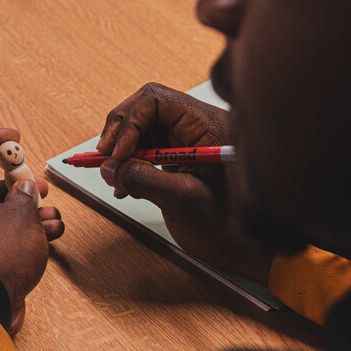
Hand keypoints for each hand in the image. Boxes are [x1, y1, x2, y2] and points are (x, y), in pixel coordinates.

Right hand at [98, 83, 271, 283]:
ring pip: (143, 130)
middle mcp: (197, 127)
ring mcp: (187, 142)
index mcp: (208, 126)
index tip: (117, 152)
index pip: (157, 101)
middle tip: (105, 157)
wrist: (245, 248)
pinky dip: (130, 164)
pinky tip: (124, 186)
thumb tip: (109, 168)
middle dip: (121, 132)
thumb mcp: (182, 200)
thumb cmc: (228, 226)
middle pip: (146, 110)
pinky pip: (147, 149)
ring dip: (122, 150)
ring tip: (113, 176)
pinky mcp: (179, 158)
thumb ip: (143, 179)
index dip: (130, 122)